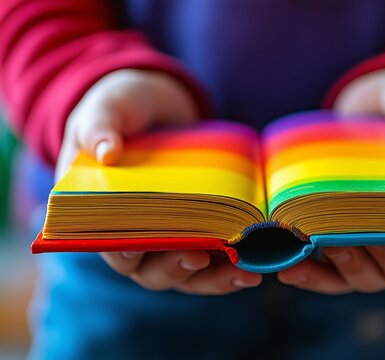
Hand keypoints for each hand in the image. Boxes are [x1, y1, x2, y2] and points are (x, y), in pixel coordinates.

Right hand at [56, 69, 261, 294]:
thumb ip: (101, 125)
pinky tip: (254, 267)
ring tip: (242, 273)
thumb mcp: (108, 108)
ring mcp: (171, 239)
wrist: (157, 110)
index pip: (110, 245)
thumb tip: (106, 151)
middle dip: (174, 268)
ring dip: (214, 278)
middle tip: (197, 258)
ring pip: (188, 274)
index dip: (124, 252)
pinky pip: (214, 262)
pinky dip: (232, 268)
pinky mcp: (201, 233)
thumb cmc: (123, 112)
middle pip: (151, 270)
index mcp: (102, 215)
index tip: (140, 247)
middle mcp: (137, 237)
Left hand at [278, 68, 384, 293]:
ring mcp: (375, 247)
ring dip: (340, 266)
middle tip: (351, 237)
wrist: (380, 114)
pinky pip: (332, 273)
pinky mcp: (345, 244)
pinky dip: (311, 275)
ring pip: (363, 275)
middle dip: (376, 256)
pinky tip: (287, 270)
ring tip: (313, 244)